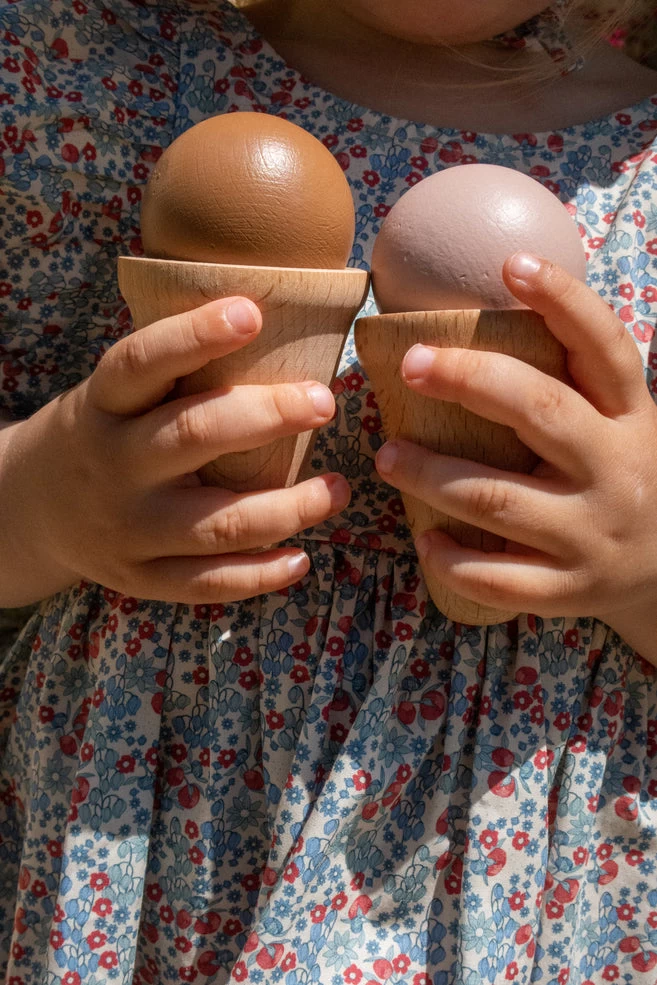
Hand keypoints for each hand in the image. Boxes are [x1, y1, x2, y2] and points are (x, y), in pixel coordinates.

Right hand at [1, 296, 349, 604]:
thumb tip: (274, 322)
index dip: (193, 336)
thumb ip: (173, 373)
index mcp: (103, 405)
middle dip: (266, 417)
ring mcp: (127, 529)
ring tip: (338, 489)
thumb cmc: (103, 433)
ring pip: (216, 524)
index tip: (251, 313)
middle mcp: (113, 465)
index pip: (141, 363)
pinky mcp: (141, 578)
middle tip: (322, 402)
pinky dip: (259, 576)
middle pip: (191, 436)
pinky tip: (301, 559)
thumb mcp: (115, 395)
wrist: (31, 509)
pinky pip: (207, 584)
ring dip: (288, 509)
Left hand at [375, 253, 656, 650]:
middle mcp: (617, 468)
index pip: (604, 346)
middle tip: (411, 364)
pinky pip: (501, 578)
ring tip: (387, 457)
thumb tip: (473, 328)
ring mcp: (594, 532)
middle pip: (541, 411)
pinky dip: (453, 560)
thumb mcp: (616, 425)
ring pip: (501, 499)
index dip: (562, 300)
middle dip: (470, 382)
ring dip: (433, 477)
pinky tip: (425, 541)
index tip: (511, 263)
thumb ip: (568, 384)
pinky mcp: (570, 587)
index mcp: (631, 416)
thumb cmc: (616, 478)